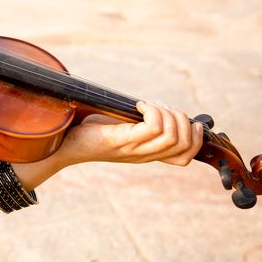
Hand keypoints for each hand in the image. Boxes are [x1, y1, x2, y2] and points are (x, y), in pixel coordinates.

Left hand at [55, 101, 203, 166]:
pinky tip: (138, 105)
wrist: (65, 144)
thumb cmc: (90, 132)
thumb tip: (159, 107)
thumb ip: (140, 123)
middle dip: (181, 119)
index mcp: (148, 154)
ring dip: (166, 113)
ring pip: (172, 135)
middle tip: (160, 107)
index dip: (196, 138)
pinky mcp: (122, 141)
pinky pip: (152, 127)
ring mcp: (134, 150)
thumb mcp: (122, 128)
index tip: (189, 120)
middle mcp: (144, 155)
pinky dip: (151, 110)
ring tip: (147, 105)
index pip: (186, 156)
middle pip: (184, 144)